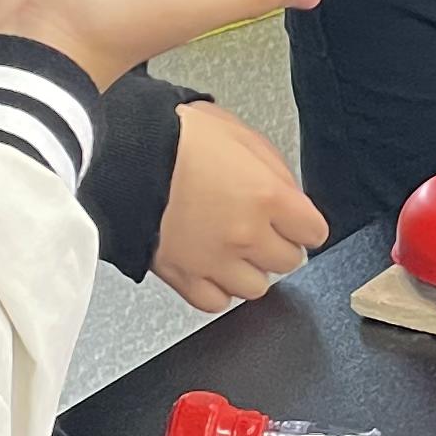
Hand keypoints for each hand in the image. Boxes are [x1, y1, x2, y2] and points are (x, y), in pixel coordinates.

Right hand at [153, 103, 326, 311]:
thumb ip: (274, 169)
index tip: (294, 221)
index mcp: (267, 196)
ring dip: (248, 269)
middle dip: (277, 244)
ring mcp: (214, 261)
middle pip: (288, 261)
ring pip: (256, 288)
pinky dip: (216, 288)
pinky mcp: (182, 277)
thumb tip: (292, 196)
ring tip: (230, 247)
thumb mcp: (238, 133)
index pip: (314, 231)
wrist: (121, 153)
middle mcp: (246, 235)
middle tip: (258, 227)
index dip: (303, 223)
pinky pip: (216, 302)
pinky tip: (209, 265)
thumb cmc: (174, 136)